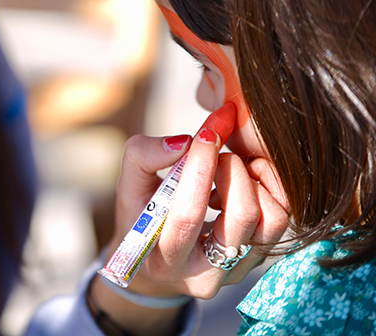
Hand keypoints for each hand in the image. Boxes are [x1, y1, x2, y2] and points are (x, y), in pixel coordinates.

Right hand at [89, 119, 288, 335]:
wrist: (158, 258)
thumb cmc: (140, 217)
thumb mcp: (128, 186)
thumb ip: (143, 157)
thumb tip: (184, 142)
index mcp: (165, 261)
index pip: (189, 214)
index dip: (200, 167)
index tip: (206, 133)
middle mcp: (207, 275)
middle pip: (242, 216)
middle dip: (231, 169)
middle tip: (215, 150)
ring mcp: (240, 269)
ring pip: (271, 218)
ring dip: (251, 180)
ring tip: (226, 168)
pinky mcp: (262, 257)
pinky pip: (280, 217)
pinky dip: (264, 188)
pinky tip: (238, 182)